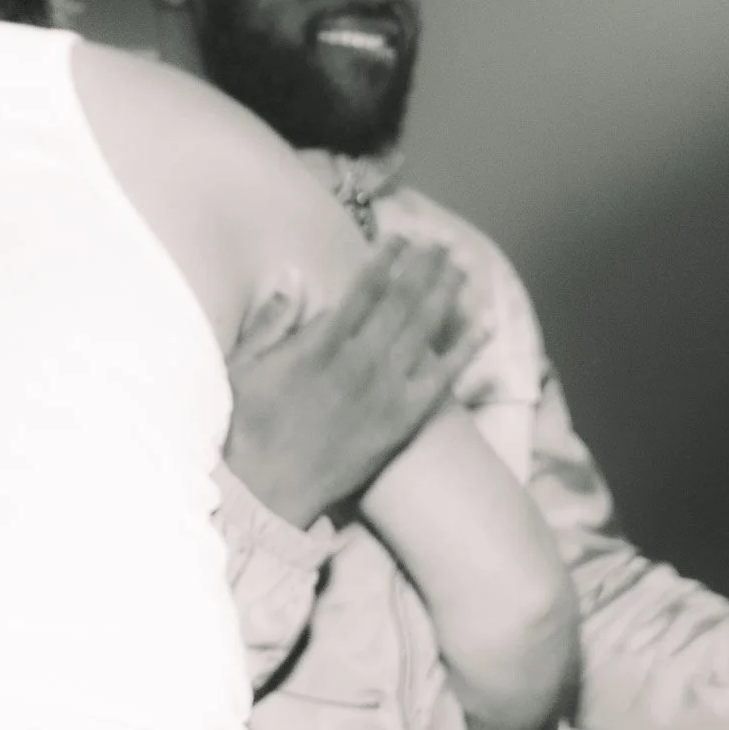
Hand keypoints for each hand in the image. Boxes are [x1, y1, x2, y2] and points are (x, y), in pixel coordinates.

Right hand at [222, 238, 485, 527]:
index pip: (363, 290)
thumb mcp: (244, 366)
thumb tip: (295, 281)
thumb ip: (272, 322)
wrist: (268, 491)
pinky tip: (484, 326)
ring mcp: (384, 392)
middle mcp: (359, 362)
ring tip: (462, 268)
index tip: (402, 238)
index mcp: (320, 344)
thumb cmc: (249, 428)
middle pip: (401, 302)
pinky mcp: (401, 422)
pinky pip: (441, 380)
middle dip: (424, 268)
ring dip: (445, 295)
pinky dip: (464, 351)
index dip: (386, 260)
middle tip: (442, 244)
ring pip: (424, 332)